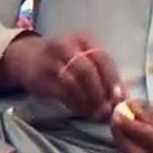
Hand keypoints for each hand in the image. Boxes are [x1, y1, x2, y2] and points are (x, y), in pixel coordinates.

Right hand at [0, 32, 124, 119]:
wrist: (28, 56)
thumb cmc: (65, 59)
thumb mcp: (84, 57)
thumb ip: (103, 74)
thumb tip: (124, 97)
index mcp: (83, 39)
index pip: (102, 58)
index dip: (113, 79)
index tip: (120, 97)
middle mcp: (67, 46)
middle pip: (88, 70)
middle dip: (100, 93)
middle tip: (108, 110)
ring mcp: (51, 61)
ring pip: (74, 83)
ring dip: (88, 101)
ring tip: (96, 113)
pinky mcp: (40, 77)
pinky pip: (61, 93)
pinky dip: (75, 104)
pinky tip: (82, 111)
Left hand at [110, 101, 152, 152]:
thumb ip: (152, 114)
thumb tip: (129, 108)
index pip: (144, 135)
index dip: (127, 122)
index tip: (118, 110)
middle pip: (132, 151)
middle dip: (120, 133)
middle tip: (115, 115)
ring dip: (122, 141)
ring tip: (120, 124)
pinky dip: (129, 148)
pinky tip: (128, 137)